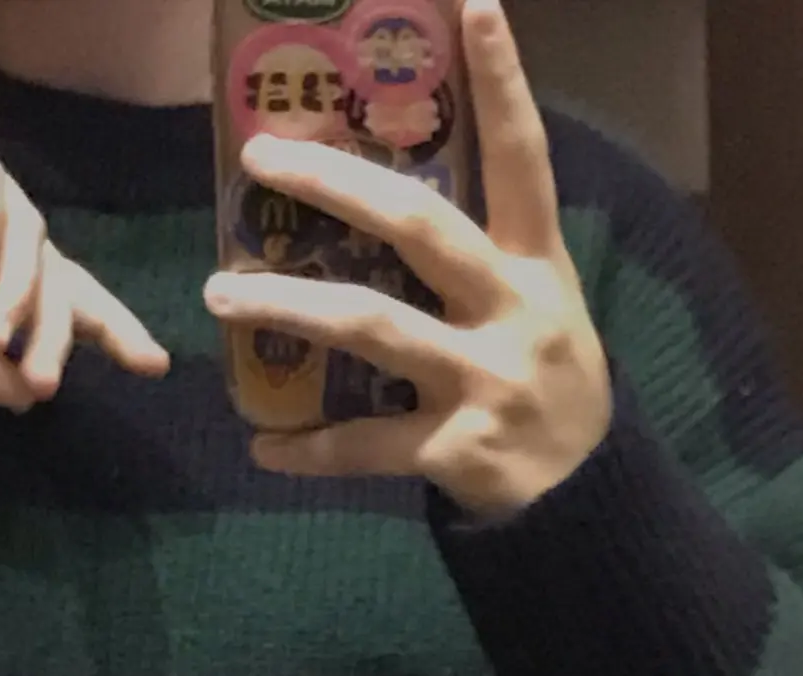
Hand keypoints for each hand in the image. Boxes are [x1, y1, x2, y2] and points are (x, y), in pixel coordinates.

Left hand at [203, 0, 611, 515]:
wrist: (583, 498)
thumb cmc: (543, 385)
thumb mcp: (536, 306)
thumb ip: (478, 259)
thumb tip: (380, 203)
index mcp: (535, 264)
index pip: (522, 156)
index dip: (502, 82)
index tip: (472, 4)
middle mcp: (512, 310)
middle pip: (419, 227)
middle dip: (336, 185)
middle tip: (262, 157)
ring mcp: (483, 379)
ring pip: (370, 326)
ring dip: (286, 305)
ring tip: (219, 293)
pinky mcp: (453, 448)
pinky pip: (362, 445)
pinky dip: (305, 449)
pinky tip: (260, 447)